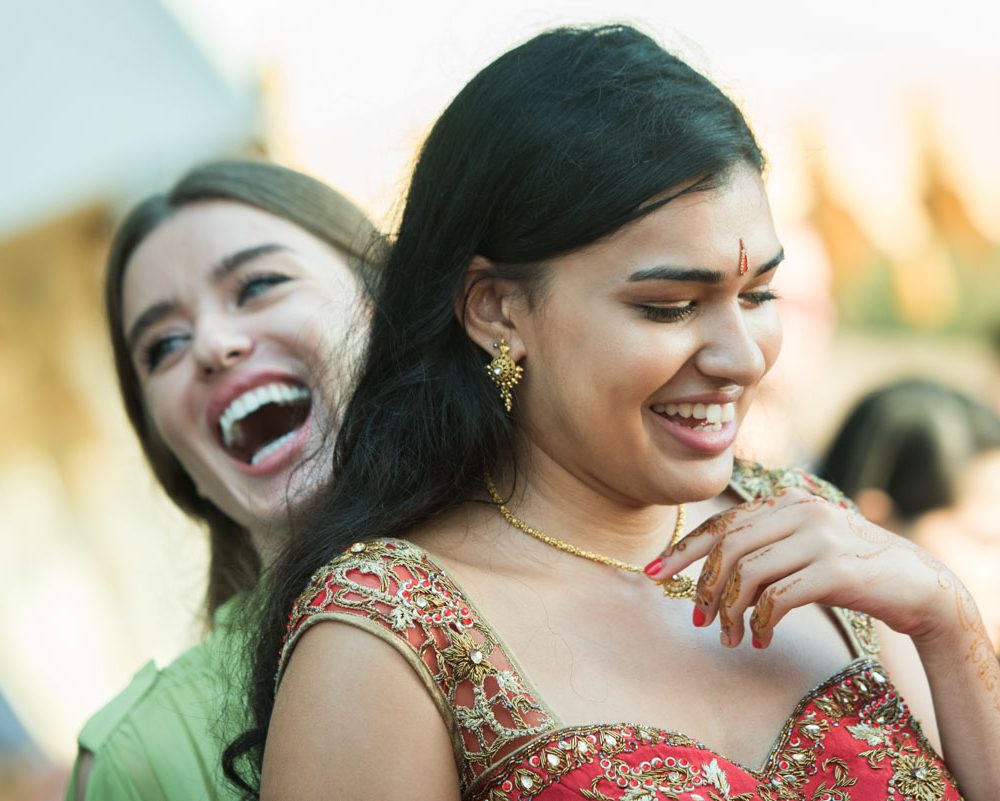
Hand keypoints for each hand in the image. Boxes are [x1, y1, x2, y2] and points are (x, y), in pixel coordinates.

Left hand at [644, 489, 958, 648]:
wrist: (920, 584)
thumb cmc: (851, 569)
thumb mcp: (804, 543)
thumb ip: (765, 543)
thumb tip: (709, 568)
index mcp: (786, 500)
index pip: (721, 523)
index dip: (683, 550)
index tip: (653, 574)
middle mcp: (800, 511)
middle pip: (728, 548)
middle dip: (703, 587)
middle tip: (697, 620)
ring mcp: (819, 538)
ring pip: (748, 574)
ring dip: (730, 611)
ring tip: (731, 637)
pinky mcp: (836, 570)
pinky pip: (778, 598)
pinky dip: (761, 622)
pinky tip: (761, 639)